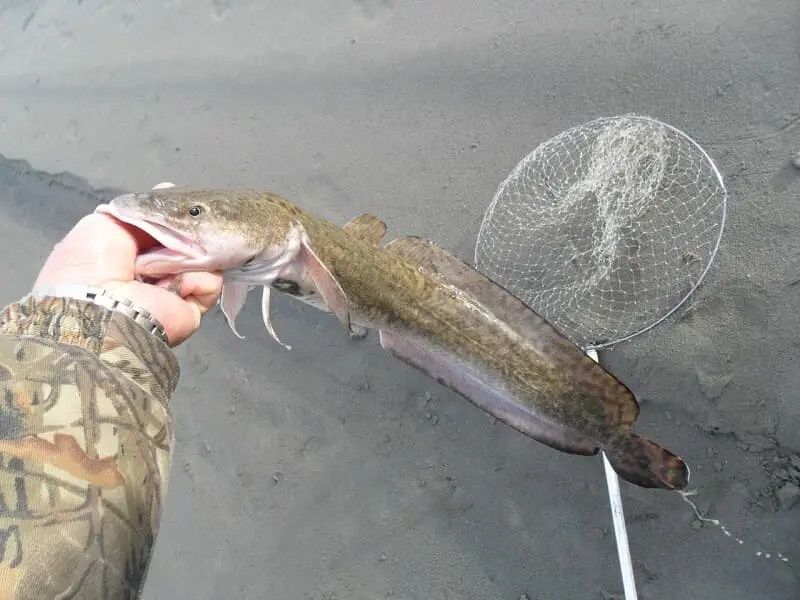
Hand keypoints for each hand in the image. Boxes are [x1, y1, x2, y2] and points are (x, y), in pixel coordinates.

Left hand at [32, 183, 222, 345]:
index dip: (174, 218)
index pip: (165, 230)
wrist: (101, 306)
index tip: (181, 207)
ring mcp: (176, 290)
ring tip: (169, 263)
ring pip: (203, 258)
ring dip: (189, 255)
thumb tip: (167, 191)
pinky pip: (211, 280)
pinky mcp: (193, 307)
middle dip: (189, 232)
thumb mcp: (107, 221)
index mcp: (131, 254)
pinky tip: (176, 283)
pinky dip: (199, 277)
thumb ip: (140, 210)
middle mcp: (156, 272)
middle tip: (182, 230)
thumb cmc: (94, 262)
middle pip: (188, 242)